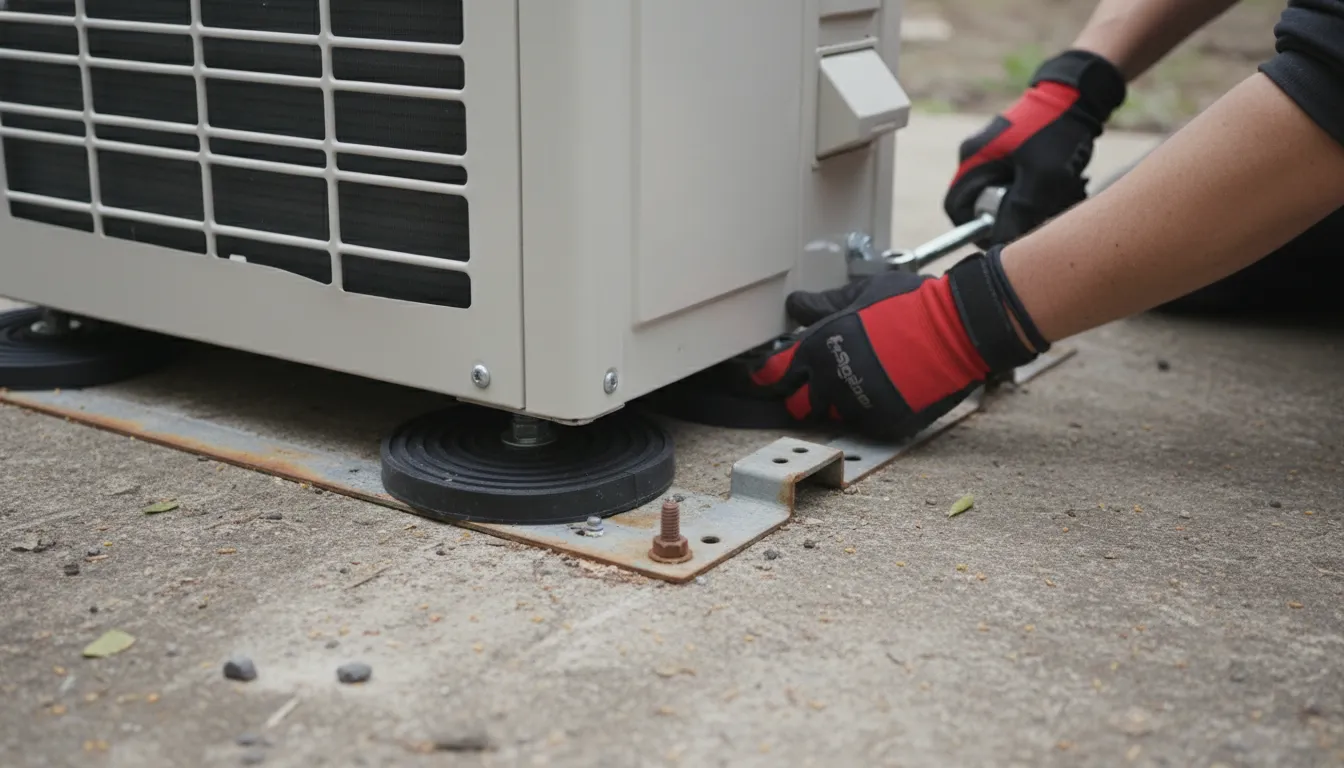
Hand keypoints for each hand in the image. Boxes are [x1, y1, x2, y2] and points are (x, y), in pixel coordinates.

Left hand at [747, 249, 1049, 441]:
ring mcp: (858, 406)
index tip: (766, 377)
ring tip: (857, 385)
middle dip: (803, 394)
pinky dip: (867, 414)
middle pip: (797, 404)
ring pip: (830, 416)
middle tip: (817, 383)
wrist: (959, 329)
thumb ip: (825, 305)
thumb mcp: (862, 294)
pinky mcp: (884, 424)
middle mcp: (832, 381)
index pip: (775, 374)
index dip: (768, 376)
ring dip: (836, 405)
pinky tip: (882, 393)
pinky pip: (863, 426)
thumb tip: (796, 305)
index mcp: (819, 347)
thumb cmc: (912, 303)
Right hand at [944, 50, 1126, 245]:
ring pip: (1007, 198)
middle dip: (1014, 216)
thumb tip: (1004, 243)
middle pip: (985, 206)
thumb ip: (1020, 212)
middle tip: (1043, 215)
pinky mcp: (1016, 154)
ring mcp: (998, 155)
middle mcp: (979, 158)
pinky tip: (1064, 186)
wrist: (1080, 93)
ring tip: (1061, 195)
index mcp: (974, 160)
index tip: (1003, 239)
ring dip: (1033, 205)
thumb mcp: (1041, 177)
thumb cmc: (1057, 129)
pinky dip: (1041, 192)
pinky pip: (1021, 185)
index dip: (976, 230)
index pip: (957, 209)